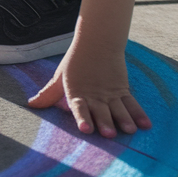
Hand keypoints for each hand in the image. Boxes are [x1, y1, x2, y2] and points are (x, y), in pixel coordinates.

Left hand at [26, 40, 151, 137]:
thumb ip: (48, 94)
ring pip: (119, 108)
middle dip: (105, 122)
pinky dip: (139, 113)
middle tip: (109, 135)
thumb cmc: (76, 62)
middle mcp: (95, 95)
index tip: (86, 129)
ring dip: (124, 119)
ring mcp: (110, 93)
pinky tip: (146, 125)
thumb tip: (31, 104)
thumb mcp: (60, 77)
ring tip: (129, 130)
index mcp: (77, 92)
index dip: (83, 117)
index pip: (79, 106)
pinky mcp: (122, 89)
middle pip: (101, 110)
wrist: (97, 41)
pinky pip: (132, 103)